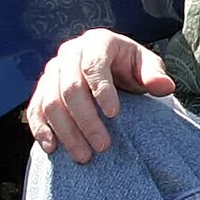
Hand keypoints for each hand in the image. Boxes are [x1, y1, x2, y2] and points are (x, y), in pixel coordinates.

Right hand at [26, 29, 175, 161]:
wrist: (109, 69)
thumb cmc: (130, 67)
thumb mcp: (146, 65)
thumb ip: (154, 75)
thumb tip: (165, 86)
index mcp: (97, 42)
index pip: (94, 65)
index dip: (102, 90)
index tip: (114, 115)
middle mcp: (69, 53)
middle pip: (70, 87)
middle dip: (86, 120)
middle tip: (103, 146)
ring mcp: (52, 72)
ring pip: (50, 102)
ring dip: (66, 131)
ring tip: (84, 156)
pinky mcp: (41, 90)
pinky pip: (35, 109)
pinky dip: (41, 129)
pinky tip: (53, 149)